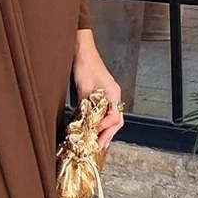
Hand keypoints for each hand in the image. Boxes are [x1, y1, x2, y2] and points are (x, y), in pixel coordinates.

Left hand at [73, 29, 123, 149]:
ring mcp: (109, 95)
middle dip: (108, 135)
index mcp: (113, 93)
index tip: (96, 136)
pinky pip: (104, 112)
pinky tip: (93, 128)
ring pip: (111, 117)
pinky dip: (100, 122)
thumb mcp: (83, 87)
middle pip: (116, 120)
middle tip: (99, 147)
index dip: (106, 129)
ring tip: (97, 142)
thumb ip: (87, 105)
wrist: (82, 50)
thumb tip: (86, 122)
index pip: (115, 118)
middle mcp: (114, 95)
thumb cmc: (85, 64)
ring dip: (104, 130)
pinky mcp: (101, 94)